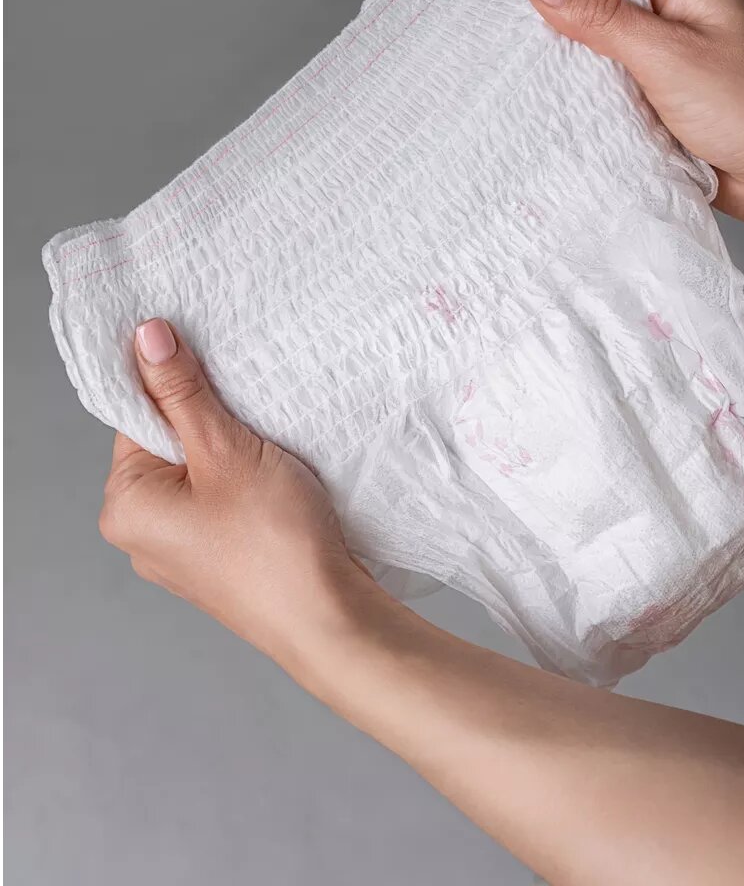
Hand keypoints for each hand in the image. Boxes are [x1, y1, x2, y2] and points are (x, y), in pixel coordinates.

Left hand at [99, 324, 743, 885]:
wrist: (408, 671)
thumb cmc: (324, 587)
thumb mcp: (254, 473)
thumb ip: (198, 402)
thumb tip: (156, 334)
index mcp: (166, 507)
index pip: (143, 402)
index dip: (169, 335)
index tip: (206, 266)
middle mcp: (206, 520)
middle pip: (202, 410)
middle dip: (228, 347)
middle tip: (268, 268)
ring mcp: (272, 527)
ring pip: (258, 428)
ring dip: (281, 374)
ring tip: (317, 299)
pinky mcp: (331, 529)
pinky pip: (302, 453)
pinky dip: (318, 408)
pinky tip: (360, 364)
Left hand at [100, 318, 368, 670]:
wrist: (328, 618)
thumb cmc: (274, 542)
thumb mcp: (225, 449)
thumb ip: (183, 392)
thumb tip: (147, 339)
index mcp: (125, 505)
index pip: (136, 416)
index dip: (172, 380)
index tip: (206, 352)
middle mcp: (141, 532)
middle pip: (167, 442)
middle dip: (208, 414)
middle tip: (249, 402)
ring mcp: (180, 550)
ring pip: (199, 471)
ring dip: (232, 445)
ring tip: (268, 439)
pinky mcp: (218, 559)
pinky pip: (220, 499)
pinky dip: (245, 477)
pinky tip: (276, 473)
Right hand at [524, 0, 743, 248]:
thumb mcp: (667, 55)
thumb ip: (603, 19)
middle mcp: (668, 13)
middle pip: (594, 3)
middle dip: (553, 20)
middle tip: (499, 33)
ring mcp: (661, 59)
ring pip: (596, 52)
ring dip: (568, 68)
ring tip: (516, 73)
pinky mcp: (654, 102)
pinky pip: (606, 93)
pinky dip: (584, 102)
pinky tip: (550, 109)